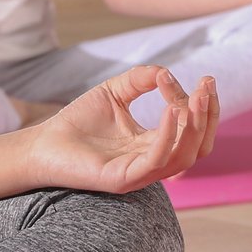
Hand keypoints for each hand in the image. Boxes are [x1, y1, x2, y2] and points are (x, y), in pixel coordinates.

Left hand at [25, 65, 218, 194]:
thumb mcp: (114, 92)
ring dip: (195, 127)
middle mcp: (152, 161)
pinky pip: (156, 161)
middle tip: (208, 86)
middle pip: (199, 147)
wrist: (43, 144)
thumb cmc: (77, 122)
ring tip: (195, 98)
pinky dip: (168, 136)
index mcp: (154, 144)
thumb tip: (165, 72)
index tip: (202, 79)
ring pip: (184, 157)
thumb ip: (139, 80)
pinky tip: (171, 110)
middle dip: (209, 116)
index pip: (193, 130)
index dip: (201, 104)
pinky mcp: (124, 178)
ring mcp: (140, 173)